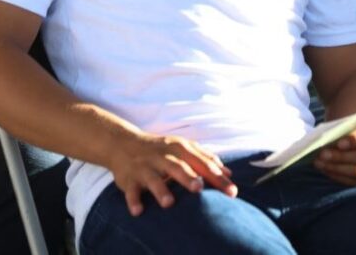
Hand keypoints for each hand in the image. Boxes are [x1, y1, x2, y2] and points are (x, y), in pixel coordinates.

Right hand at [106, 133, 236, 216]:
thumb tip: (228, 173)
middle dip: (188, 177)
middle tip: (199, 189)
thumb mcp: (183, 148)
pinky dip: (134, 200)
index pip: (201, 163)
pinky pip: (131, 190)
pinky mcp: (129, 179)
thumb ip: (205, 159)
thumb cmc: (161, 149)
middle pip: (177, 167)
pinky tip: (139, 211)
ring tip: (169, 203)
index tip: (232, 192)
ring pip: (153, 179)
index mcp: (179, 148)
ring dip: (161, 190)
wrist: (124, 144)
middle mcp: (163, 156)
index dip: (216, 177)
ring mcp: (145, 167)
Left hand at [314, 121, 355, 186]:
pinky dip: (338, 176)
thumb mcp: (354, 126)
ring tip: (319, 163)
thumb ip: (346, 129)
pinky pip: (355, 182)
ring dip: (336, 168)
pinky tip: (326, 170)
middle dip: (341, 157)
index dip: (355, 141)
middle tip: (322, 154)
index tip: (338, 143)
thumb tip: (329, 138)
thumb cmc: (355, 132)